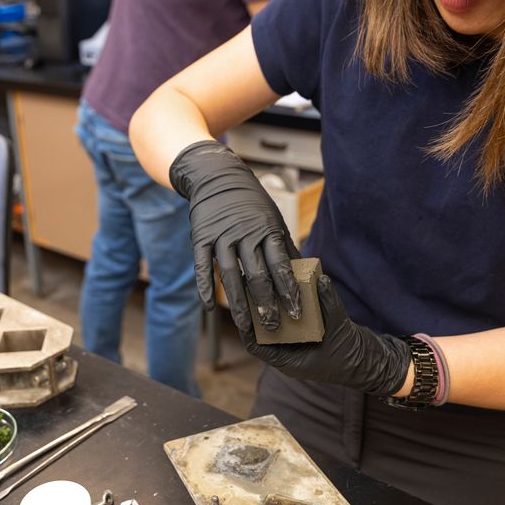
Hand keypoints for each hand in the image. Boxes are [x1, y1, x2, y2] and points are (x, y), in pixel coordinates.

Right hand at [169, 141, 301, 333]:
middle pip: (257, 275)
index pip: (280, 265)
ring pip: (231, 275)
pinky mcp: (200, 238)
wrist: (216, 176)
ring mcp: (221, 236)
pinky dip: (204, 287)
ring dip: (239, 303)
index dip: (288, 290)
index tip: (296, 311)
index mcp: (267, 229)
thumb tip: (303, 271)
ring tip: (247, 326)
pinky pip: (202, 266)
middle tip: (273, 327)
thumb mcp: (272, 218)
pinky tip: (208, 306)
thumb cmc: (250, 201)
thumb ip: (283, 245)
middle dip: (266, 303)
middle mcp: (244, 234)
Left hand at [243, 274, 411, 395]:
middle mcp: (287, 352)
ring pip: (271, 325)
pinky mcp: (300, 333)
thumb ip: (330, 305)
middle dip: (253, 312)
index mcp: (289, 360)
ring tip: (256, 284)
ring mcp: (293, 343)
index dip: (246, 329)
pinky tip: (278, 285)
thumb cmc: (351, 354)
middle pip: (261, 332)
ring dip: (265, 306)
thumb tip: (321, 279)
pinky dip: (282, 304)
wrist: (366, 361)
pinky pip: (285, 318)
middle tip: (245, 289)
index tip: (240, 310)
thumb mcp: (340, 329)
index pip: (257, 347)